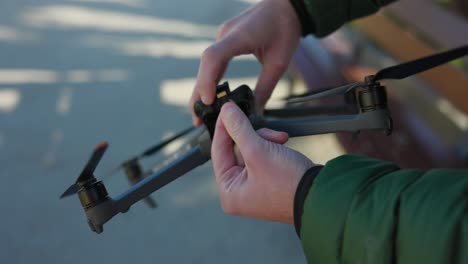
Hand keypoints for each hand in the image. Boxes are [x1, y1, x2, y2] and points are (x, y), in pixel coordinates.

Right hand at [190, 0, 301, 125]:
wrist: (286, 6)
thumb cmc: (285, 28)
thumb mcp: (279, 63)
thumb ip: (265, 88)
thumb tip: (255, 112)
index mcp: (239, 36)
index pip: (213, 58)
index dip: (207, 81)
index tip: (208, 101)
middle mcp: (225, 35)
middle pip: (205, 65)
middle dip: (199, 93)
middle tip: (197, 118)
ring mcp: (223, 36)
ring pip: (206, 65)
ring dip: (202, 88)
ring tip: (201, 113)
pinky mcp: (225, 40)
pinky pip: (212, 62)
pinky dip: (210, 79)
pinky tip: (210, 96)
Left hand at [212, 102, 313, 223]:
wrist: (321, 194)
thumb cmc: (288, 182)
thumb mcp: (258, 151)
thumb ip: (239, 129)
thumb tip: (226, 111)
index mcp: (229, 193)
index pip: (218, 152)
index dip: (223, 128)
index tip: (226, 109)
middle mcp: (239, 193)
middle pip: (235, 150)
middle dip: (254, 137)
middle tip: (267, 133)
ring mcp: (254, 187)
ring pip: (251, 150)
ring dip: (265, 140)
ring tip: (280, 141)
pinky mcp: (269, 181)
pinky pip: (262, 156)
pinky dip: (272, 147)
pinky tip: (283, 144)